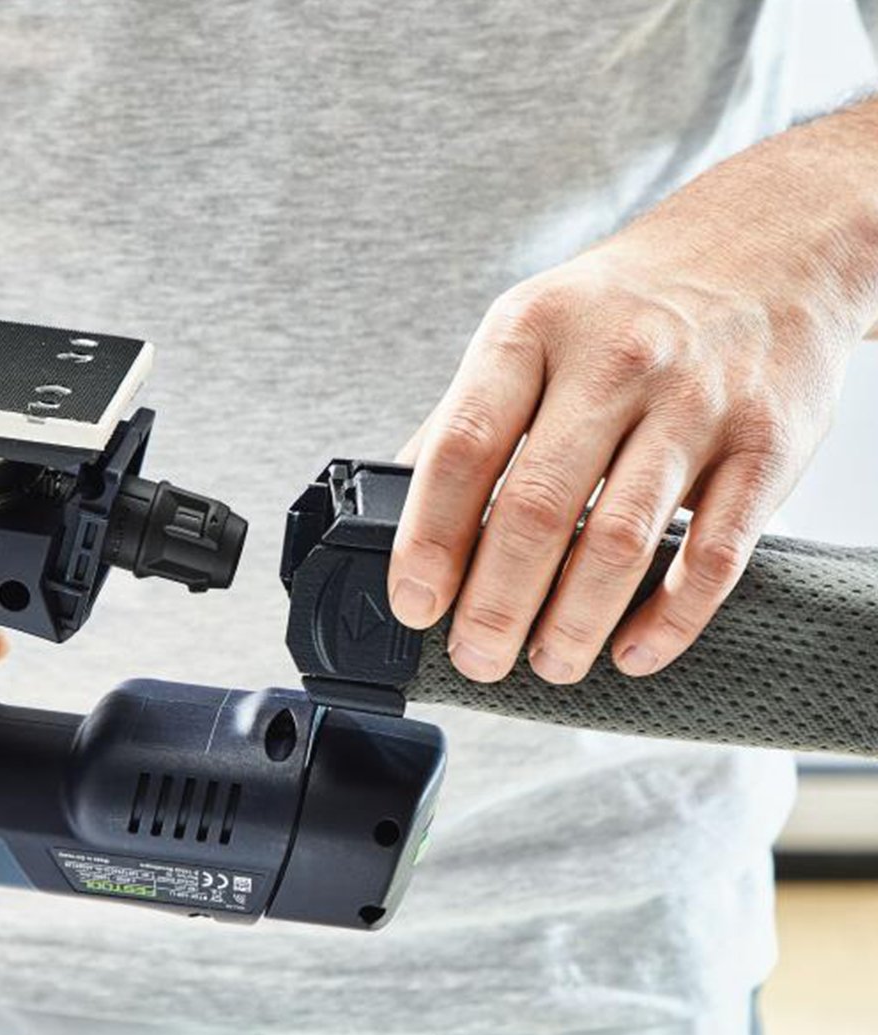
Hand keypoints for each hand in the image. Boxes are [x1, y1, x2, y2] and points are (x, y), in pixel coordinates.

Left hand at [389, 99, 877, 684]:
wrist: (766, 244)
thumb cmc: (625, 305)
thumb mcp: (528, 328)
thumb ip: (466, 417)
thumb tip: (396, 507)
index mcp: (532, 331)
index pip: (463, 447)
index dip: (429, 539)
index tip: (415, 603)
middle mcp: (614, 361)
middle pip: (537, 509)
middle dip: (496, 605)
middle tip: (478, 657)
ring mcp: (696, 401)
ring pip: (620, 540)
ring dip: (573, 623)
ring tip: (549, 662)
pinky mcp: (767, 443)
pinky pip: (716, 553)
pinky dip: (668, 618)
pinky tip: (633, 650)